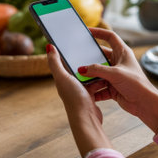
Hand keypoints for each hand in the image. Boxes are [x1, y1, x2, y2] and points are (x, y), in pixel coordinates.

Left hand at [46, 43, 111, 157]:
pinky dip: (102, 77)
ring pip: (90, 73)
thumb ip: (55, 63)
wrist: (87, 119)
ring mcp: (82, 89)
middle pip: (79, 66)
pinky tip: (108, 72)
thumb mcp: (63, 78)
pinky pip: (98, 81)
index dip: (68, 49)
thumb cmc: (74, 99)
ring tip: (103, 57)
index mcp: (63, 78)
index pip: (64, 60)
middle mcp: (71, 83)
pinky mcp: (92, 94)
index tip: (73, 38)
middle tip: (93, 45)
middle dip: (85, 57)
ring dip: (95, 67)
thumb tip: (49, 46)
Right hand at [80, 28, 157, 133]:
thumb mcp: (115, 73)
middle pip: (101, 56)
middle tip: (77, 58)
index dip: (99, 32)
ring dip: (90, 76)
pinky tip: (85, 90)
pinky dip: (93, 89)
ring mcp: (115, 75)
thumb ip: (97, 70)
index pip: (110, 37)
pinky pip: (99, 86)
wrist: (144, 103)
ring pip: (98, 72)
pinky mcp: (113, 87)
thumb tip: (82, 69)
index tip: (87, 31)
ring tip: (78, 76)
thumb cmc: (136, 84)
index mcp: (123, 52)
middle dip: (89, 58)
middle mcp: (119, 62)